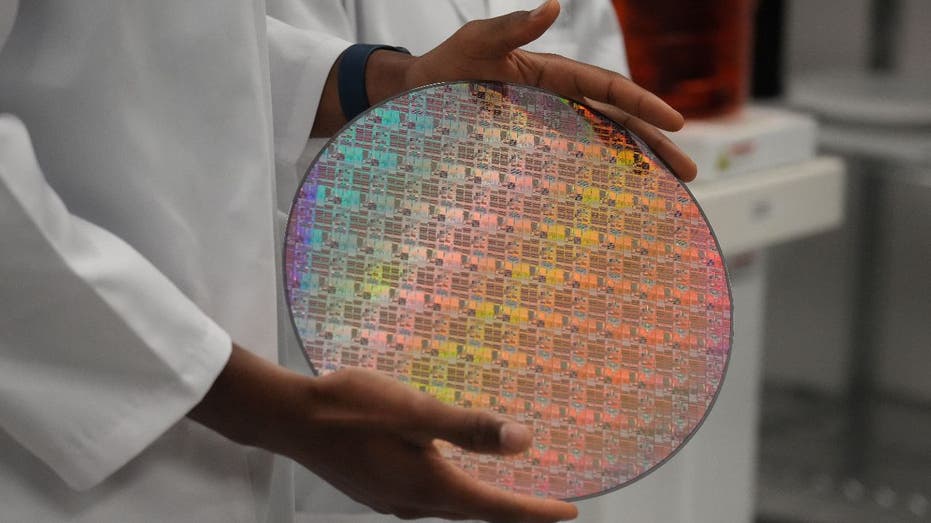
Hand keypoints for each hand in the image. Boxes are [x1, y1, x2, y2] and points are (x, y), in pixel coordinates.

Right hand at [291, 368, 577, 521]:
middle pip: (474, 514)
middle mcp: (413, 504)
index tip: (570, 513)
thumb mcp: (416, 412)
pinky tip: (448, 472)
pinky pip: (426, 497)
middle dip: (512, 512)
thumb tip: (527, 443)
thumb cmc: (352, 409)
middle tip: (546, 506)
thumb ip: (470, 428)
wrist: (289, 418)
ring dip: (481, 503)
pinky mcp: (375, 488)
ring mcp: (390, 500)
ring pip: (449, 507)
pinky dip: (451, 491)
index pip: (495, 509)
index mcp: (429, 487)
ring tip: (505, 491)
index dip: (536, 512)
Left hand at [365, 0, 696, 181]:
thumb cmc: (444, 66)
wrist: (415, 94)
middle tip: (690, 172)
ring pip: (604, 143)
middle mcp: (559, 98)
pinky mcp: (536, 146)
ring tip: (673, 188)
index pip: (608, 88)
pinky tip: (621, 195)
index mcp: (553, 72)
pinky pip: (577, 160)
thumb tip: (551, 5)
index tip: (675, 122)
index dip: (643, 103)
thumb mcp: (476, 43)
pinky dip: (603, 175)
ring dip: (638, 164)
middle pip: (619, 121)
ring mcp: (550, 124)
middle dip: (656, 144)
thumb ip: (513, 29)